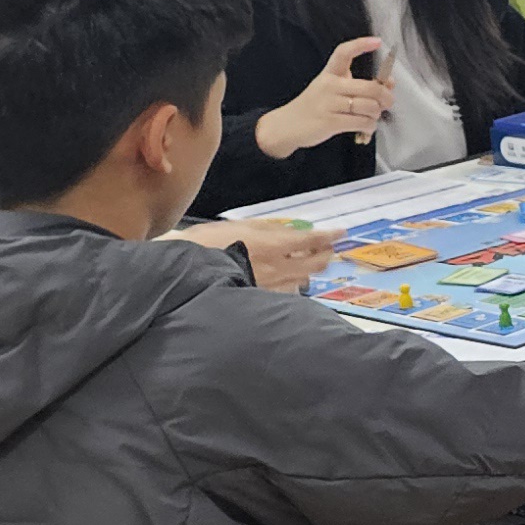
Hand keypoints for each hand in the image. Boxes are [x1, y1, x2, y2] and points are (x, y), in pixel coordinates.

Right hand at [179, 216, 339, 290]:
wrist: (184, 273)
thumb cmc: (207, 243)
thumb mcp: (240, 226)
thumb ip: (270, 229)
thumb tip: (293, 231)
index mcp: (272, 246)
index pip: (310, 241)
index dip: (329, 236)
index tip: (341, 232)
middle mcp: (276, 268)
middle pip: (314, 263)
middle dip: (326, 254)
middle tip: (330, 248)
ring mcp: (269, 286)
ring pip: (302, 279)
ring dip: (311, 269)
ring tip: (314, 262)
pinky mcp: (260, 298)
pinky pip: (286, 292)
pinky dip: (294, 283)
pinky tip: (292, 279)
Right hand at [257, 37, 390, 155]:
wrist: (287, 126)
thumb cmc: (314, 106)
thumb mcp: (332, 90)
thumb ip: (359, 86)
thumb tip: (389, 83)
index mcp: (329, 74)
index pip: (344, 53)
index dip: (361, 45)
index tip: (377, 42)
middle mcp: (329, 86)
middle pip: (370, 88)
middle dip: (386, 97)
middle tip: (387, 103)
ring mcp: (329, 104)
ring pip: (370, 107)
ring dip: (377, 115)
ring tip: (371, 117)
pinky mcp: (330, 122)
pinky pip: (362, 122)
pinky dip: (370, 127)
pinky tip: (365, 128)